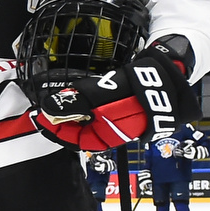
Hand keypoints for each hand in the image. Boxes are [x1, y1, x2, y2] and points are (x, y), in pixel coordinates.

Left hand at [30, 40, 194, 151]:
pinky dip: (86, 104)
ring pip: (90, 120)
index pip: (77, 141)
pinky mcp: (125, 106)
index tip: (39, 117)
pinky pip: (99, 110)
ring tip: (58, 100)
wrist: (170, 69)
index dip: (55, 130)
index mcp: (113, 134)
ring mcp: (122, 119)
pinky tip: (79, 95)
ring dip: (73, 112)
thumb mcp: (105, 91)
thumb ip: (78, 101)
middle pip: (82, 132)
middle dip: (62, 121)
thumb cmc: (141, 84)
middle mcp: (117, 131)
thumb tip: (49, 108)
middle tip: (44, 109)